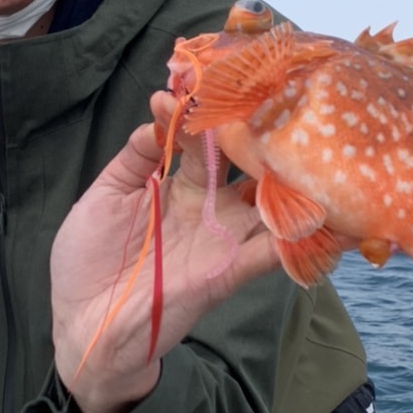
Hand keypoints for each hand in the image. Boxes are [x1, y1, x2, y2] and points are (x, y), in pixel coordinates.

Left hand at [50, 91, 284, 412]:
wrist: (86, 329)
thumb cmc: (88, 264)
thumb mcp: (103, 198)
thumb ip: (134, 157)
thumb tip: (161, 110)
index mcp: (175, 184)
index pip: (203, 140)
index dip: (208, 113)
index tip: (211, 83)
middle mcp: (206, 206)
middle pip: (246, 164)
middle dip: (265, 135)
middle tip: (285, 100)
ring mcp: (222, 237)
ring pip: (270, 201)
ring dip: (292, 178)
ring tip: (315, 143)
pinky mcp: (229, 271)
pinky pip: (272, 250)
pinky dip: (299, 234)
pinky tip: (326, 213)